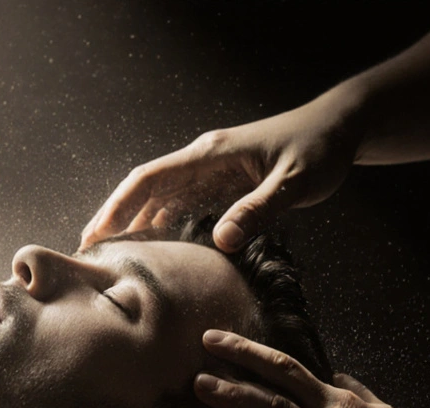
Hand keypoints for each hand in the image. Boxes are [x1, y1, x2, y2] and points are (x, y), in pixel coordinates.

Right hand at [79, 89, 363, 252]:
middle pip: (144, 189)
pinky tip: (155, 248)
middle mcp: (203, 161)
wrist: (339, 128)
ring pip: (160, 198)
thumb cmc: (320, 148)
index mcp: (210, 155)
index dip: (118, 206)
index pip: (149, 179)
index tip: (96, 234)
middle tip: (90, 254)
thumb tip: (222, 242)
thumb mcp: (295, 182)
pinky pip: (182, 204)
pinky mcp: (223, 183)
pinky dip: (162, 224)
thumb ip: (259, 210)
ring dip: (135, 223)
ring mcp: (211, 172)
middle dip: (115, 218)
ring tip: (113, 257)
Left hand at [193, 330, 429, 407]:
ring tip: (202, 388)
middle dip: (237, 361)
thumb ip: (355, 392)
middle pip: (277, 380)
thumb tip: (333, 374)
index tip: (220, 339)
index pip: (290, 366)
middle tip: (204, 347)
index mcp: (343, 399)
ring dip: (234, 400)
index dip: (252, 351)